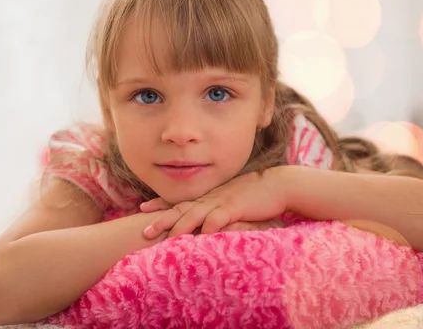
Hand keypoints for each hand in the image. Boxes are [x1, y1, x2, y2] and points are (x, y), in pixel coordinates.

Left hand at [140, 168, 287, 238]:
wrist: (279, 184)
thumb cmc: (257, 195)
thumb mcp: (234, 201)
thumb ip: (220, 210)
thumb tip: (208, 221)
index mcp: (210, 197)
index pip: (181, 201)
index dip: (162, 204)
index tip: (144, 207)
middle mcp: (212, 198)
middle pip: (182, 208)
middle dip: (162, 218)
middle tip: (144, 230)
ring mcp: (223, 202)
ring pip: (196, 214)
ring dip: (180, 225)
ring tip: (167, 237)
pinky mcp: (236, 207)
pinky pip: (220, 217)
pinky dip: (210, 226)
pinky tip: (201, 235)